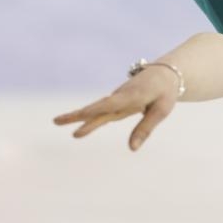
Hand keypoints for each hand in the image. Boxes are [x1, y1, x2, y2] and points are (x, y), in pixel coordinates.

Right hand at [53, 64, 181, 150]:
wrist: (166, 73)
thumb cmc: (166, 92)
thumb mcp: (161, 111)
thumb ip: (145, 129)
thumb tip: (132, 149)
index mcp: (132, 97)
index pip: (109, 104)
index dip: (94, 110)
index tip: (80, 115)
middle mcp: (120, 97)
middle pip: (96, 107)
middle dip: (77, 115)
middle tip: (56, 121)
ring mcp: (118, 99)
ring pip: (97, 110)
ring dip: (81, 118)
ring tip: (61, 125)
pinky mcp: (118, 103)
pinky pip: (102, 112)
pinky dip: (91, 119)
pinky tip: (81, 128)